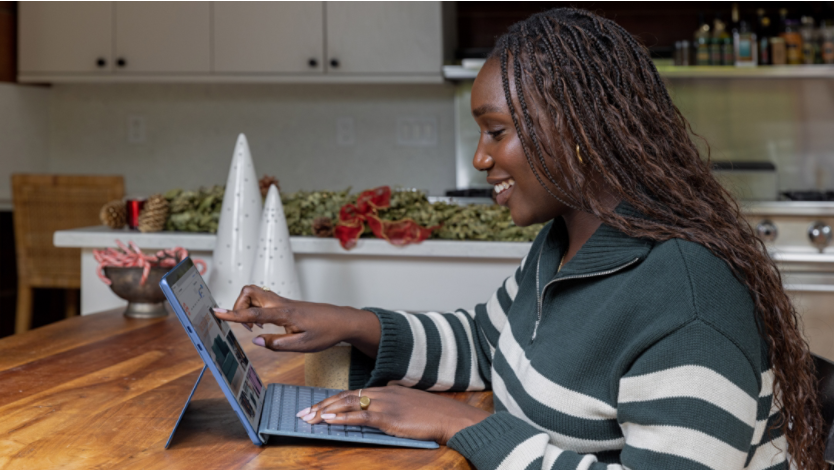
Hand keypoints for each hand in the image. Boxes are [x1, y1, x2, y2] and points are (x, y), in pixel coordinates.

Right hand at [212, 285, 380, 356]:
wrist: (342, 320)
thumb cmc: (325, 333)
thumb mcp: (303, 346)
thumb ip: (278, 344)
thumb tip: (256, 341)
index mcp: (285, 314)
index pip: (253, 313)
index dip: (233, 314)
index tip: (216, 313)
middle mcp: (281, 303)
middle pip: (249, 293)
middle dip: (238, 306)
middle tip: (246, 327)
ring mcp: (283, 301)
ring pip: (255, 294)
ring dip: (247, 308)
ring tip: (256, 328)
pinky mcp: (285, 303)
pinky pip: (263, 299)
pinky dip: (256, 309)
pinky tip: (265, 324)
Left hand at [296, 385, 490, 444]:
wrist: (449, 416)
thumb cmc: (432, 414)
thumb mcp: (408, 406)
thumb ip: (392, 406)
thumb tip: (376, 414)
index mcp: (386, 390)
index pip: (352, 393)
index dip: (332, 400)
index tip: (316, 406)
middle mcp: (382, 393)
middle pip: (345, 396)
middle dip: (321, 404)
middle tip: (303, 412)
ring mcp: (385, 403)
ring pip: (348, 403)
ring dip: (325, 411)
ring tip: (309, 417)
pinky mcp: (388, 416)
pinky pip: (360, 416)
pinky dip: (341, 417)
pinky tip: (328, 420)